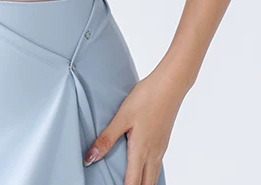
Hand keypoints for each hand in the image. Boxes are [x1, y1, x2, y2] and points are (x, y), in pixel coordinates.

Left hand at [82, 62, 188, 184]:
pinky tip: (142, 166)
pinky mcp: (163, 141)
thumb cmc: (147, 98)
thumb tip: (90, 157)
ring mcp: (161, 148)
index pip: (133, 183)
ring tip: (131, 182)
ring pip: (153, 177)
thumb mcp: (122, 117)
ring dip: (143, 183)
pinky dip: (149, 174)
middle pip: (146, 184)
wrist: (170, 85)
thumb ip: (107, 138)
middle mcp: (153, 154)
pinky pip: (157, 166)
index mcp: (141, 151)